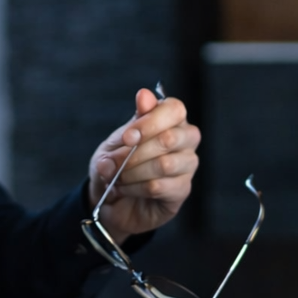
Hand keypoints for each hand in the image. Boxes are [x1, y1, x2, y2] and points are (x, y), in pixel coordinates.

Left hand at [87, 89, 200, 243]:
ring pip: (165, 165)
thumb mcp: (112, 145)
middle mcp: (185, 139)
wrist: (110, 201)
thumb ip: (129, 124)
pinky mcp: (182, 189)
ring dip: (133, 172)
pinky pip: (159, 186)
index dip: (150, 122)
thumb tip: (143, 96)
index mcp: (169, 120)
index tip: (127, 137)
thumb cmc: (116, 166)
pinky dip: (135, 188)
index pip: (174, 109)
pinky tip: (125, 189)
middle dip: (137, 152)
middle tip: (116, 162)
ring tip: (118, 177)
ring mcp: (187, 165)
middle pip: (171, 138)